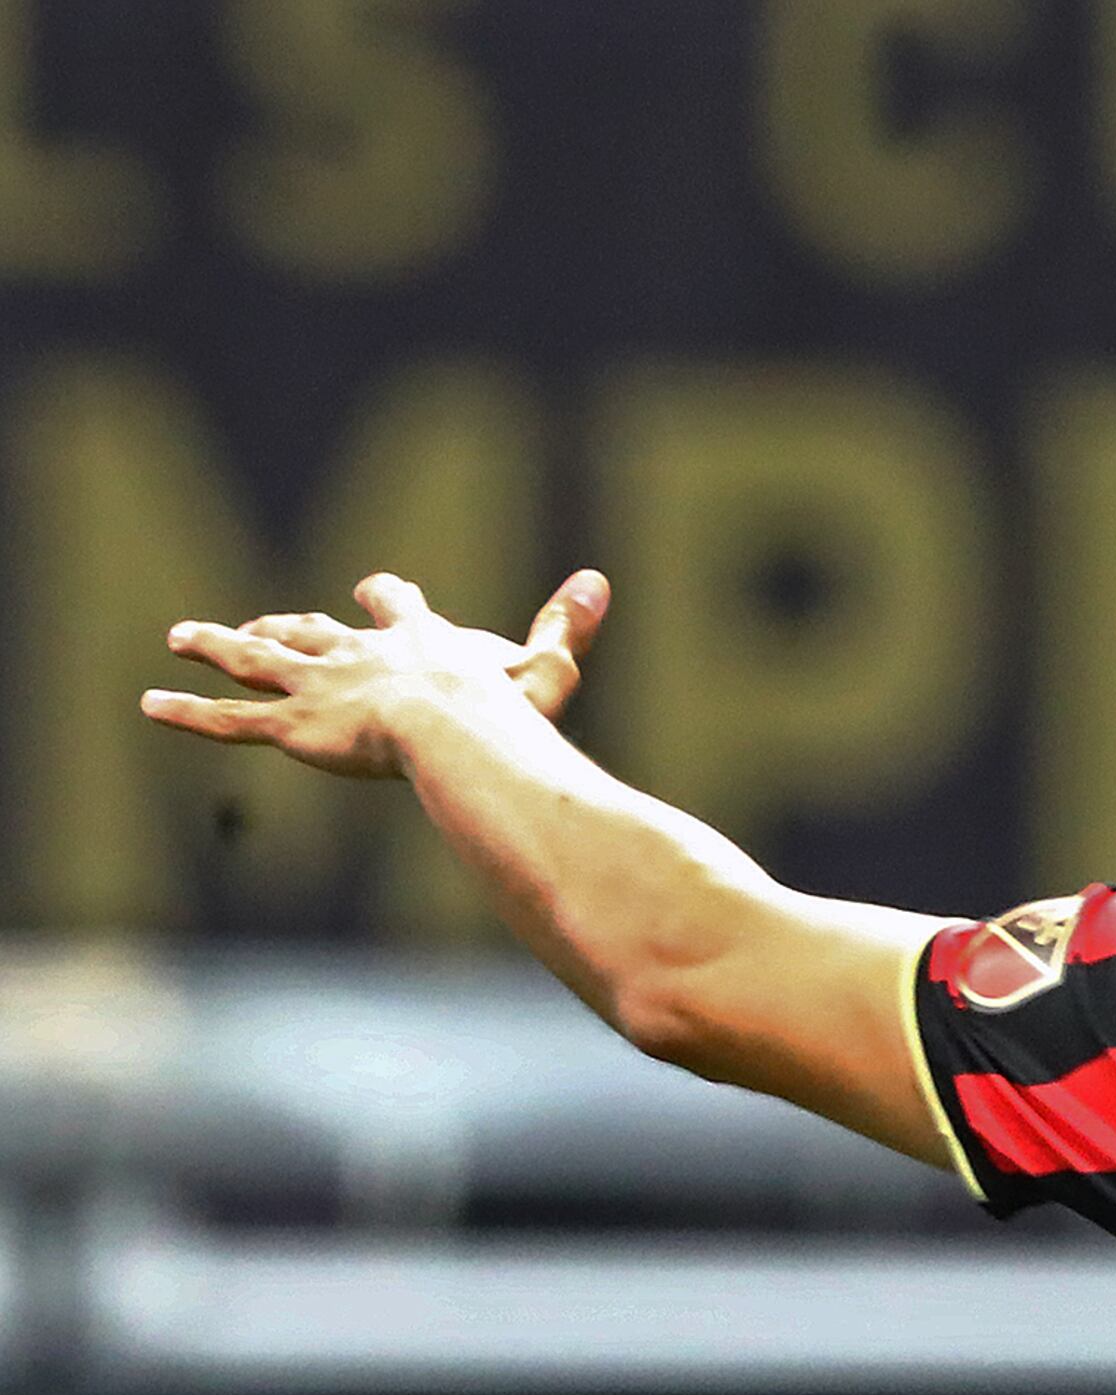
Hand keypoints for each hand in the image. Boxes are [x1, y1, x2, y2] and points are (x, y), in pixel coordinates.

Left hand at [143, 568, 608, 777]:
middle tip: (263, 622)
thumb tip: (599, 578)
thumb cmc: (507, 712)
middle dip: (285, 625)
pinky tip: (151, 703)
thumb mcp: (547, 670)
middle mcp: (356, 654)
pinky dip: (188, 711)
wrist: (453, 729)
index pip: (394, 609)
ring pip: (256, 662)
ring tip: (182, 635)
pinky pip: (229, 720)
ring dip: (215, 646)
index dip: (383, 600)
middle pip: (313, 631)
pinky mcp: (292, 725)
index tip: (370, 588)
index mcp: (416, 642)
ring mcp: (319, 688)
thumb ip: (568, 626)